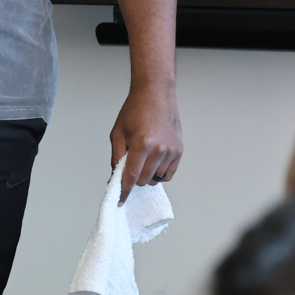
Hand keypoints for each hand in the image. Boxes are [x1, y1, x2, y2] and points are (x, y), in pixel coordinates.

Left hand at [112, 82, 181, 203]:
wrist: (156, 94)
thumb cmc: (134, 110)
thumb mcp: (118, 132)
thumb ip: (116, 157)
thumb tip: (116, 177)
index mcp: (141, 144)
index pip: (130, 176)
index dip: (124, 191)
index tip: (120, 201)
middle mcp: (158, 150)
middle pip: (143, 179)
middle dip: (133, 178)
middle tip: (129, 166)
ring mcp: (171, 151)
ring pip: (155, 178)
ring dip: (146, 175)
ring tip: (142, 159)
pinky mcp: (179, 151)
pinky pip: (168, 174)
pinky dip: (159, 173)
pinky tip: (152, 163)